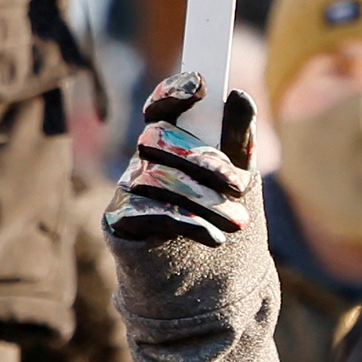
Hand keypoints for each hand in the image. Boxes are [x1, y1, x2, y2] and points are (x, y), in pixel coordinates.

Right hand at [105, 73, 256, 247]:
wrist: (200, 276)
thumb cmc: (215, 214)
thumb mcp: (236, 174)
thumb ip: (237, 137)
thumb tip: (241, 95)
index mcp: (169, 142)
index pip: (160, 108)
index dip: (172, 92)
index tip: (201, 85)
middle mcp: (142, 160)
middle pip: (157, 139)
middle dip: (204, 161)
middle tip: (240, 184)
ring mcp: (128, 189)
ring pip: (158, 178)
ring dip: (204, 199)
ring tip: (237, 221)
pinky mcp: (120, 220)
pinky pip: (149, 211)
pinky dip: (188, 222)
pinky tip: (213, 236)